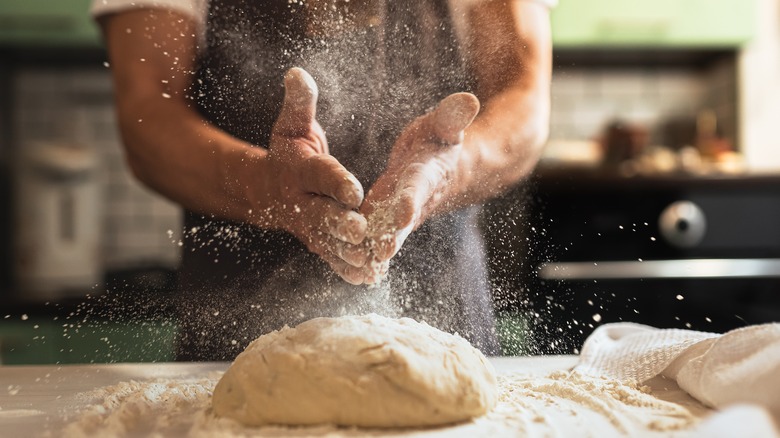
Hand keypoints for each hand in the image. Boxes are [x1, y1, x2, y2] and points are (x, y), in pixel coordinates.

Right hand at [259, 67, 368, 283]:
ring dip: (347, 253)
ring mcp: (307, 226)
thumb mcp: (292, 125)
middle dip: (340, 223)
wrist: (266, 190)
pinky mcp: (315, 242)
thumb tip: (297, 72)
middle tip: (361, 231)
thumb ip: (299, 103)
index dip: (336, 181)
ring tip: (370, 261)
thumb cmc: (288, 151)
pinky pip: (330, 257)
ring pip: (327, 242)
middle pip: (321, 214)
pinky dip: (346, 269)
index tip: (354, 189)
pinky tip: (367, 278)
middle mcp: (301, 202)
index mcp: (299, 170)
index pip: (319, 175)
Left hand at [359, 93, 479, 282]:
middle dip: (392, 236)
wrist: (444, 168)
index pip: (418, 187)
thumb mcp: (444, 125)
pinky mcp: (386, 220)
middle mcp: (414, 199)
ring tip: (361, 269)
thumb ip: (452, 116)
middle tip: (380, 253)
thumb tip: (470, 99)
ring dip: (375, 251)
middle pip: (402, 221)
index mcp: (426, 174)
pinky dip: (367, 254)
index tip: (403, 212)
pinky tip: (352, 270)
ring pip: (387, 235)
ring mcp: (399, 214)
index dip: (411, 199)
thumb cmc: (439, 140)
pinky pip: (376, 238)